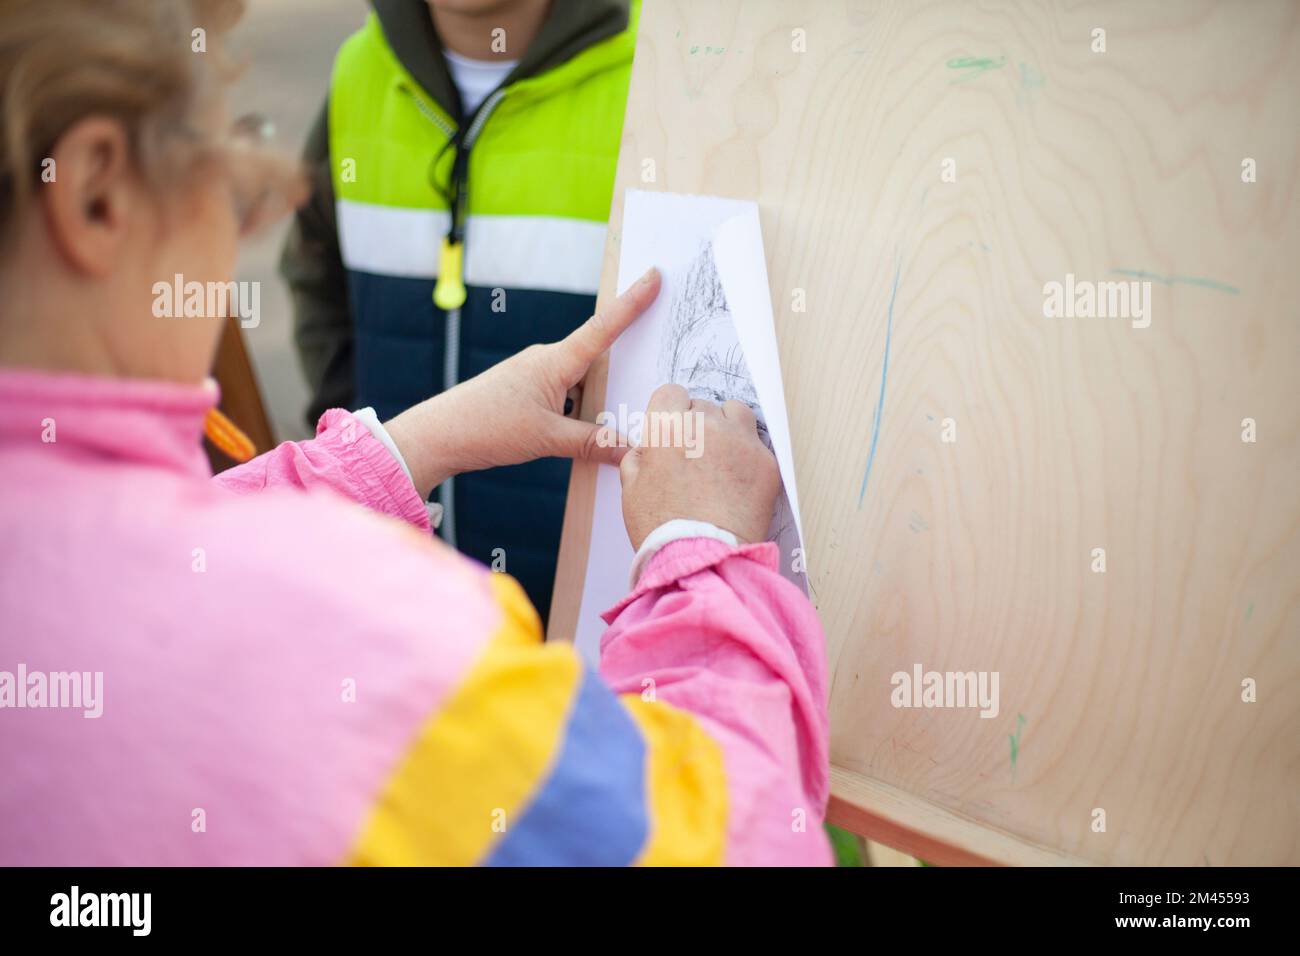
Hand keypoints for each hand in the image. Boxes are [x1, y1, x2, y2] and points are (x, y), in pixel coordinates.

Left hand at [385, 267, 661, 498]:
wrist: (436, 435)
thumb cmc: (486, 427)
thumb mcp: (546, 439)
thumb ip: (592, 443)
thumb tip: (631, 450)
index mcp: (554, 361)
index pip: (603, 328)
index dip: (632, 303)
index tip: (655, 275)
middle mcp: (546, 361)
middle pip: (598, 361)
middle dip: (624, 370)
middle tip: (651, 375)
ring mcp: (535, 376)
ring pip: (582, 384)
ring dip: (599, 402)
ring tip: (612, 429)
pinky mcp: (526, 393)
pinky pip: (566, 397)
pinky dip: (580, 413)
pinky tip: (583, 437)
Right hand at [620, 383, 780, 550]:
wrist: (701, 558)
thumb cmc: (662, 528)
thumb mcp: (631, 489)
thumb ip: (637, 457)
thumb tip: (647, 449)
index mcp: (666, 426)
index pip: (671, 393)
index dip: (671, 413)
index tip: (674, 431)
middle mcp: (705, 424)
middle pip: (703, 406)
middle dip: (698, 426)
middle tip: (696, 458)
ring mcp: (739, 441)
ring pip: (736, 413)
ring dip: (728, 428)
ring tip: (721, 460)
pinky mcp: (765, 462)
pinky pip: (756, 445)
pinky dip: (748, 458)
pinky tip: (737, 483)